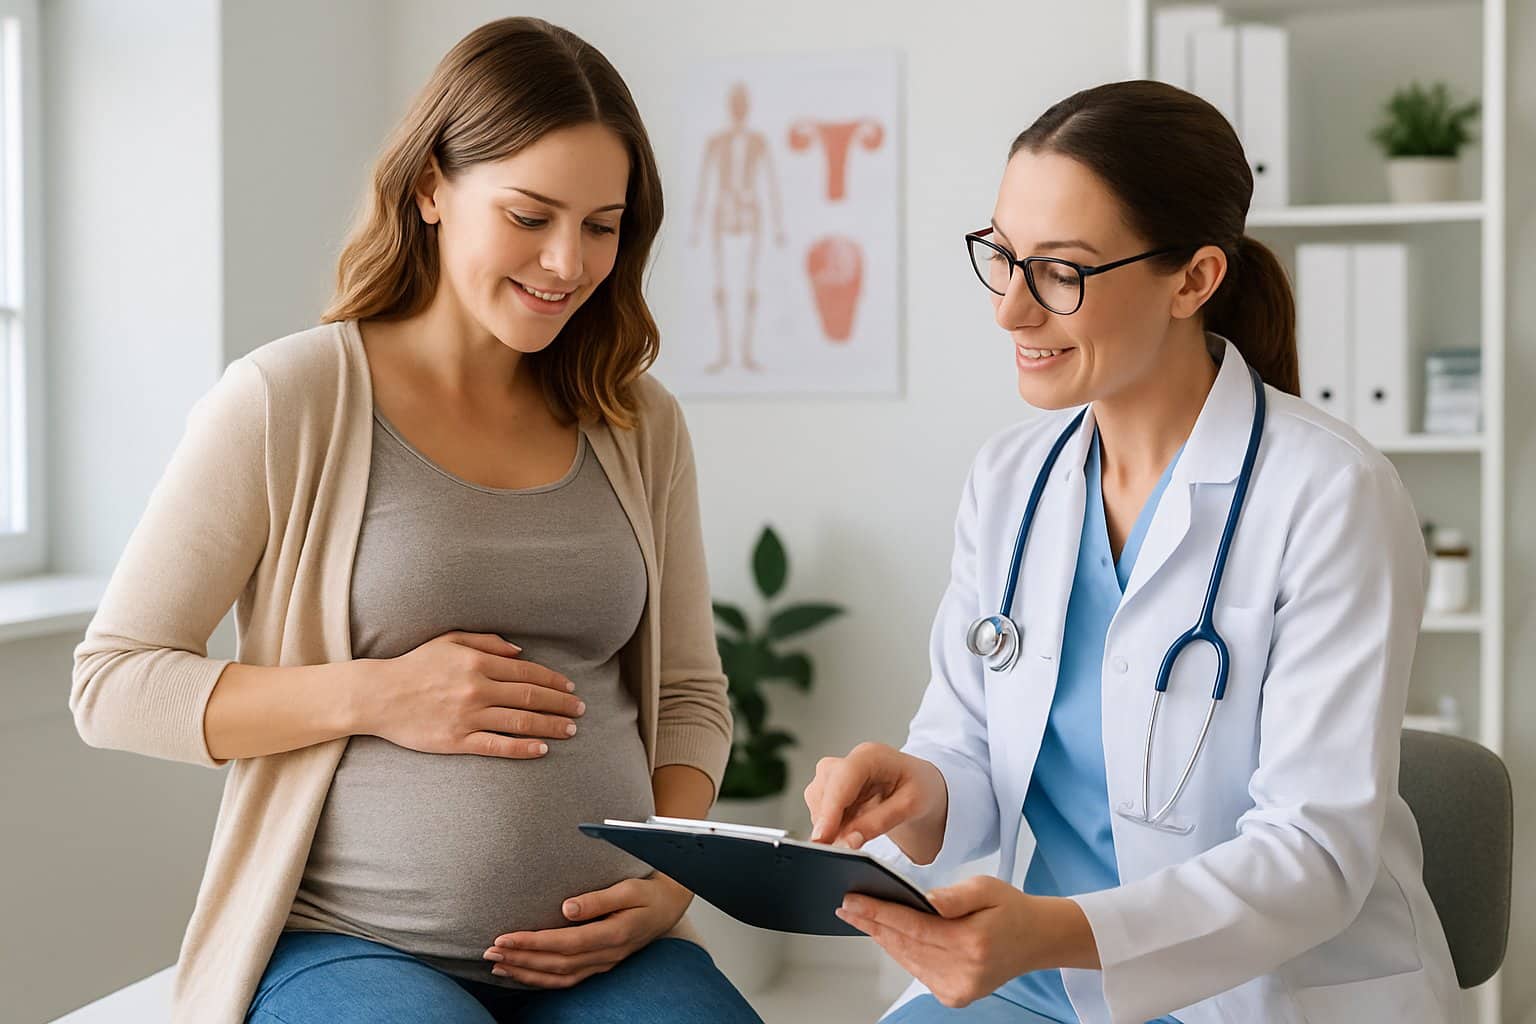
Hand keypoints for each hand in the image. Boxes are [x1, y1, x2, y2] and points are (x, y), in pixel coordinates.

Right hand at [358, 631, 584, 758]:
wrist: (378, 696)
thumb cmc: (414, 665)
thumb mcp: (449, 640)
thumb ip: (487, 642)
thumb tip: (520, 652)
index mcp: (477, 663)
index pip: (527, 672)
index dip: (553, 681)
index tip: (570, 688)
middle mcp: (476, 689)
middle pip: (530, 697)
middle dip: (560, 704)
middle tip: (580, 710)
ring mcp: (467, 716)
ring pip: (520, 722)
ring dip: (550, 726)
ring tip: (570, 730)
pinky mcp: (456, 740)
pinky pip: (497, 746)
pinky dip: (522, 748)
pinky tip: (542, 749)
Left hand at [481, 874, 693, 987]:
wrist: (670, 905)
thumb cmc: (649, 893)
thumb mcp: (629, 888)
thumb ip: (598, 899)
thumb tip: (566, 908)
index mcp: (613, 934)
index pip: (564, 943)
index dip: (532, 943)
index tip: (504, 938)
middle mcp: (606, 954)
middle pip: (556, 964)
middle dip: (520, 959)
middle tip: (488, 952)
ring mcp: (603, 963)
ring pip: (559, 976)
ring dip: (526, 973)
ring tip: (497, 966)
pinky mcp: (599, 964)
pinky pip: (567, 979)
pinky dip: (542, 980)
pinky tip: (522, 974)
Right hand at [804, 742, 948, 863]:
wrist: (923, 787)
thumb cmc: (922, 789)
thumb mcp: (910, 807)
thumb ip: (878, 823)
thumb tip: (848, 841)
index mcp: (872, 756)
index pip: (841, 779)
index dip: (829, 810)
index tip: (822, 838)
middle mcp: (850, 760)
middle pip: (823, 790)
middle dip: (828, 822)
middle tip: (843, 848)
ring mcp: (839, 772)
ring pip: (817, 800)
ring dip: (830, 825)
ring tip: (857, 835)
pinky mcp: (833, 787)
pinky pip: (821, 809)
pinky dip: (832, 825)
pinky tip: (851, 830)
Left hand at [836, 877, 1097, 1008]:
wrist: (1036, 940)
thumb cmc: (1010, 909)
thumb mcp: (987, 887)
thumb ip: (955, 896)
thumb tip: (923, 901)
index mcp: (973, 942)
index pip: (914, 927)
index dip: (879, 912)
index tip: (852, 900)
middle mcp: (964, 971)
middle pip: (905, 944)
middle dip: (872, 923)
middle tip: (846, 905)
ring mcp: (958, 988)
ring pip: (907, 959)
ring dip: (882, 937)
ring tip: (859, 916)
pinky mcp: (954, 996)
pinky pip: (917, 969)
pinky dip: (900, 951)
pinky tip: (886, 934)